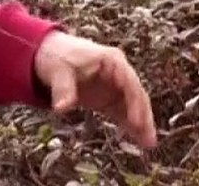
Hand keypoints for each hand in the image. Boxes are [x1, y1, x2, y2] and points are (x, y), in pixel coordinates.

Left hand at [33, 30, 157, 148]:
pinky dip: (128, 125)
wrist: (49, 54)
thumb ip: (63, 89)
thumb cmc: (58, 56)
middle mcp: (118, 73)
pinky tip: (137, 138)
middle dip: (143, 117)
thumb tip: (62, 108)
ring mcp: (113, 86)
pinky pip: (121, 113)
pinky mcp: (106, 98)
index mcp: (112, 61)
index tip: (136, 122)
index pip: (129, 83)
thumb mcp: (58, 70)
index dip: (135, 102)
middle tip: (149, 139)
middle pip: (136, 95)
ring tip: (149, 144)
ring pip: (132, 106)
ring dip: (140, 124)